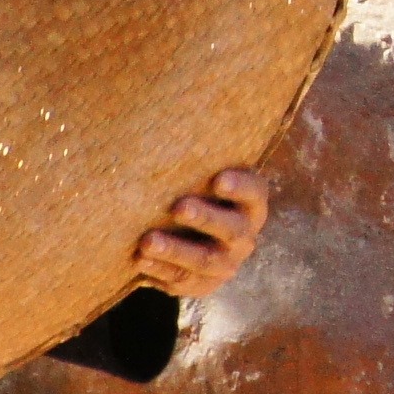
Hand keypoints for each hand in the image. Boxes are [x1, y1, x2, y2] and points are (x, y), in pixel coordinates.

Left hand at [133, 167, 269, 299]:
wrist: (190, 235)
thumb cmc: (192, 190)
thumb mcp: (201, 175)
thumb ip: (193, 157)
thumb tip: (159, 108)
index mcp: (251, 202)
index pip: (254, 192)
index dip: (240, 186)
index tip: (218, 178)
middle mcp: (244, 235)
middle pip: (231, 229)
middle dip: (205, 218)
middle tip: (178, 207)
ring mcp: (226, 264)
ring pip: (204, 260)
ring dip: (175, 251)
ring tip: (146, 241)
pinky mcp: (204, 285)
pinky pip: (183, 282)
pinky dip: (160, 272)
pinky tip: (139, 260)